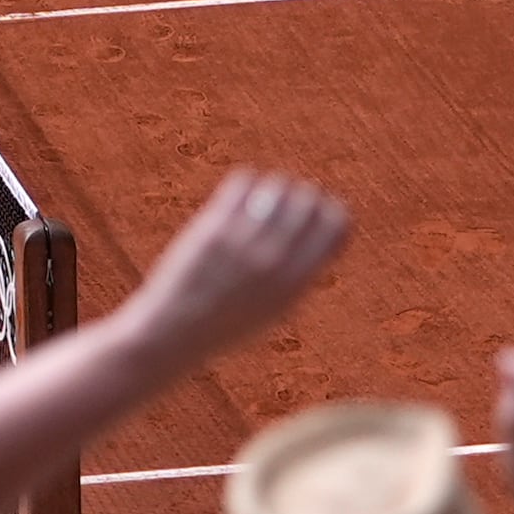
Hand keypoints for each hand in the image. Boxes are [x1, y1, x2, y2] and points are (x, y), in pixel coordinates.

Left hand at [114, 167, 349, 366]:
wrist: (175, 331)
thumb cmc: (227, 321)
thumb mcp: (276, 307)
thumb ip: (300, 271)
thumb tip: (318, 222)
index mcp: (297, 282)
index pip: (338, 223)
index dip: (330, 211)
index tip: (314, 216)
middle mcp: (275, 260)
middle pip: (310, 198)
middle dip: (301, 196)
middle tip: (283, 207)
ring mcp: (244, 243)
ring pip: (278, 185)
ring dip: (273, 187)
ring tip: (260, 201)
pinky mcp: (214, 228)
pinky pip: (244, 182)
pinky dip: (246, 184)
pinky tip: (239, 198)